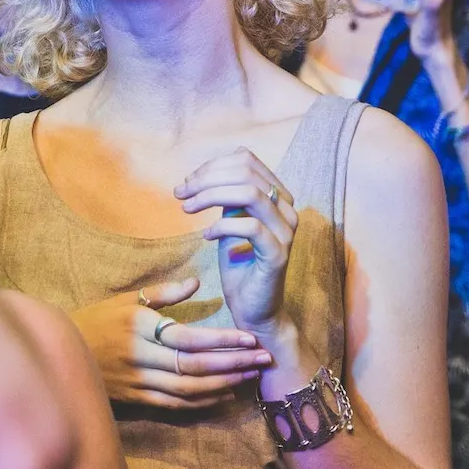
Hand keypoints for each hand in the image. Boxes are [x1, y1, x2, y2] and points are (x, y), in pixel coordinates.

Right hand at [66, 277, 271, 409]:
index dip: (222, 339)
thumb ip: (163, 293)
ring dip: (224, 384)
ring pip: (188, 389)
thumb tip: (198, 283)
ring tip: (250, 376)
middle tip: (263, 359)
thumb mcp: (125, 299)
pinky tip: (224, 395)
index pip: (188, 337)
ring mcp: (137, 381)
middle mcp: (139, 356)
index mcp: (138, 326)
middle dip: (233, 363)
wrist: (58, 352)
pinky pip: (174, 404)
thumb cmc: (96, 320)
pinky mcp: (136, 399)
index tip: (250, 337)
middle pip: (194, 365)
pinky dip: (202, 402)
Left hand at [177, 150, 298, 341]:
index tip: (188, 182)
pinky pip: (250, 227)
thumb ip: (227, 197)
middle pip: (246, 173)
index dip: (212, 166)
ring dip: (211, 196)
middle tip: (180, 194)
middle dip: (206, 179)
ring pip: (250, 194)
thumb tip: (204, 175)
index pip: (247, 161)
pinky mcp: (278, 254)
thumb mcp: (230, 221)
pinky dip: (222, 226)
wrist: (254, 308)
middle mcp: (288, 209)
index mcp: (278, 196)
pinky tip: (206, 236)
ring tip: (188, 209)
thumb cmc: (239, 263)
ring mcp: (286, 231)